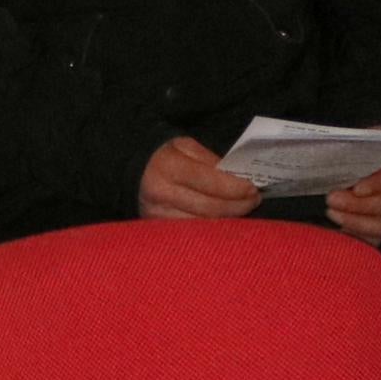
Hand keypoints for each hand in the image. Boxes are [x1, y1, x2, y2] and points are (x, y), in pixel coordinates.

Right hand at [138, 135, 263, 221]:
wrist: (126, 169)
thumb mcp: (184, 146)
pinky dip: (212, 228)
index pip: (211, 182)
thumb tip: (239, 178)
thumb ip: (211, 161)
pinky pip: (192, 233)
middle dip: (239, 206)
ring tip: (242, 208)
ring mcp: (157, 215)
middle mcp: (161, 194)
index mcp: (168, 167)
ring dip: (229, 219)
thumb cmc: (160, 154)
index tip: (254, 188)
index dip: (236, 188)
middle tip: (254, 199)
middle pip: (211, 208)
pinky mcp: (157, 229)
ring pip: (204, 225)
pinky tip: (223, 219)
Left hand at [324, 153, 380, 242]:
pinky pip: (373, 239)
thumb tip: (344, 157)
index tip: (357, 188)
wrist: (361, 160)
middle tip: (333, 199)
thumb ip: (361, 149)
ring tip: (332, 212)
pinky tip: (338, 228)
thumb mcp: (367, 142)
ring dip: (354, 221)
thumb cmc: (366, 149)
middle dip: (359, 204)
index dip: (380, 184)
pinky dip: (355, 235)